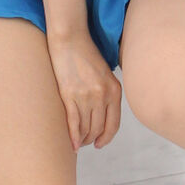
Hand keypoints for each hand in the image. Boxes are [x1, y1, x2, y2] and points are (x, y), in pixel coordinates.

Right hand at [47, 29, 122, 149]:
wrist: (70, 40)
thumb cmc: (86, 55)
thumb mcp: (105, 74)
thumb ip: (108, 94)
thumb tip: (103, 115)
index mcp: (114, 90)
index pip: (114, 124)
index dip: (107, 137)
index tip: (100, 143)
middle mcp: (102, 95)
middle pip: (99, 128)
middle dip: (93, 140)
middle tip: (87, 143)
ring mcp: (86, 96)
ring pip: (86, 128)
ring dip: (82, 139)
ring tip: (78, 143)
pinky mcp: (70, 95)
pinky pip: (73, 123)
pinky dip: (73, 136)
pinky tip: (72, 144)